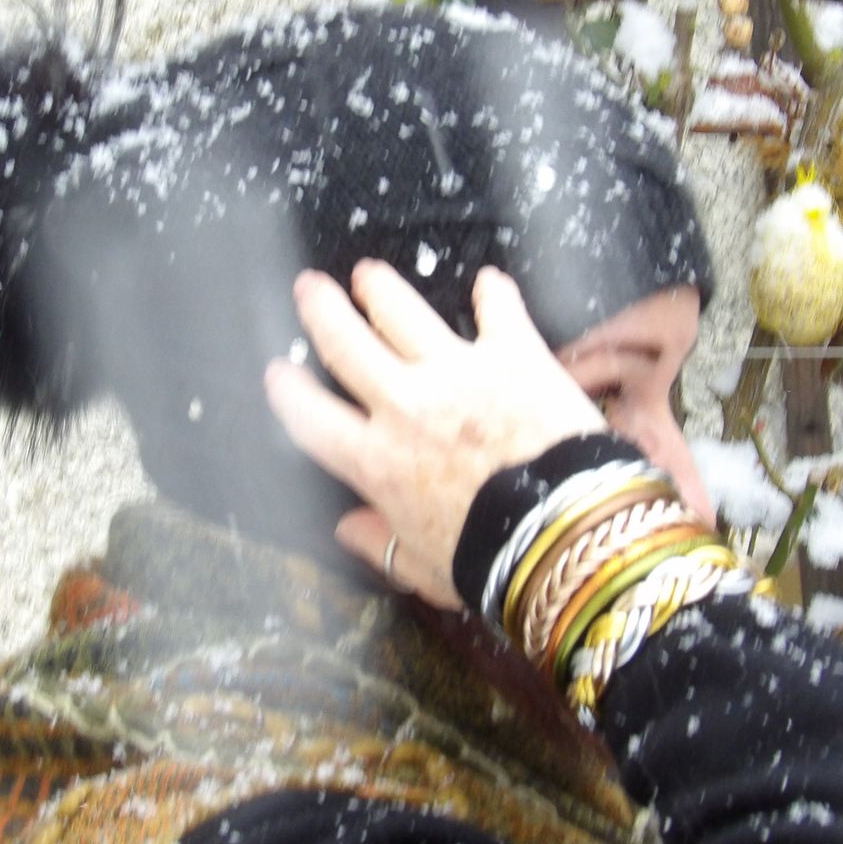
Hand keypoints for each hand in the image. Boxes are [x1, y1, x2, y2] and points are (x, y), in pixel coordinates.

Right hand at [264, 261, 607, 608]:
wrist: (563, 531)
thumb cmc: (491, 560)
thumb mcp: (423, 568)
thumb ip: (381, 544)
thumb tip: (349, 529)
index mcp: (375, 462)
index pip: (310, 416)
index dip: (287, 390)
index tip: (279, 372)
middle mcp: (405, 406)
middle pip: (346, 343)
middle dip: (321, 310)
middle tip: (311, 288)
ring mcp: (458, 372)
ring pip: (404, 313)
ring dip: (382, 290)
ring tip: (369, 275)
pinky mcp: (512, 354)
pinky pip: (499, 311)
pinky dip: (494, 294)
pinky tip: (489, 281)